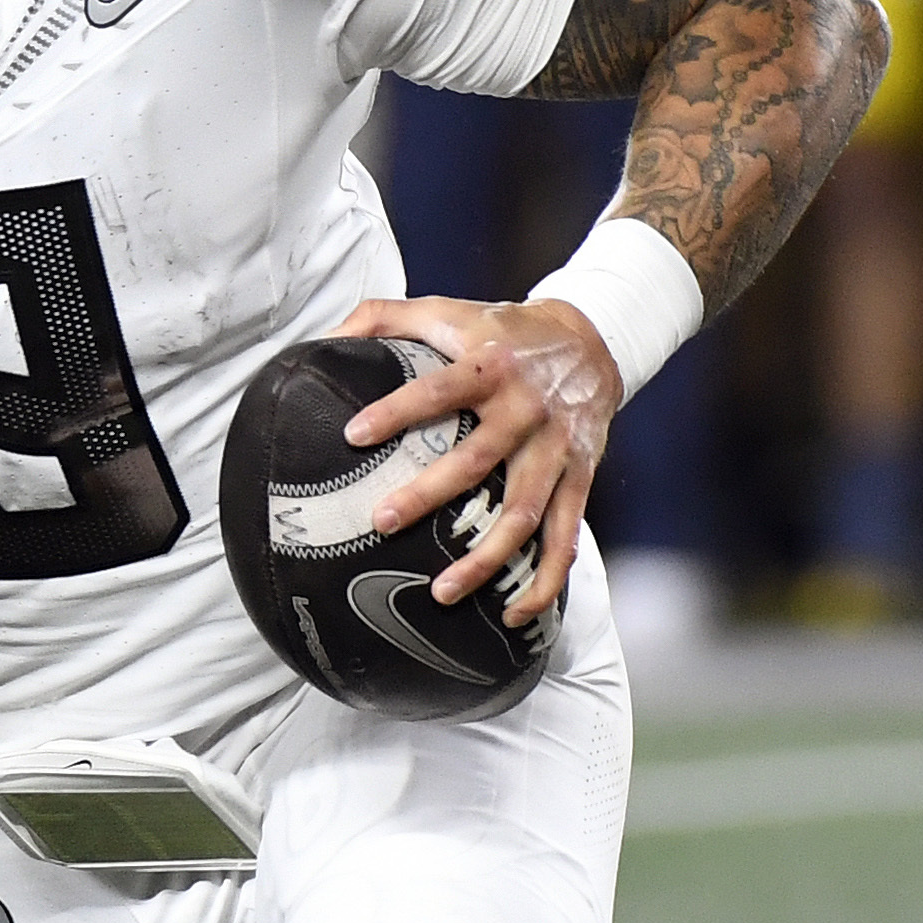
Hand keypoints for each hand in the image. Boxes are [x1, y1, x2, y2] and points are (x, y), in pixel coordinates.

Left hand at [328, 295, 620, 627]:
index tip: (353, 436)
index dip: (397, 411)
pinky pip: (565, 536)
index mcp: (489, 366)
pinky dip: (546, 579)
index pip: (438, 390)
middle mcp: (526, 409)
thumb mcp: (448, 309)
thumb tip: (328, 336)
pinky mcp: (580, 476)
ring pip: (523, 513)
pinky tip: (515, 613)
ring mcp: (556, 448)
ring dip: (485, 558)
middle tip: (379, 521)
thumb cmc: (502, 329)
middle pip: (476, 461)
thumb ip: (385, 317)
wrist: (594, 339)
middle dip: (428, 495)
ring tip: (440, 593)